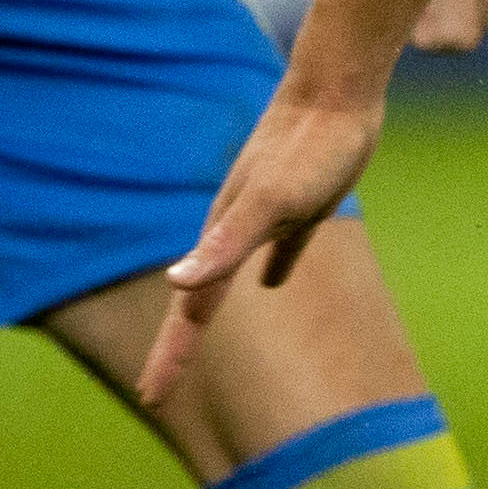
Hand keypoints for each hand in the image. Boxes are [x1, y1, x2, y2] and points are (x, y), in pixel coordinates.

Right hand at [136, 81, 386, 408]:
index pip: (189, 313)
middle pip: (198, 303)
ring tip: (196, 337)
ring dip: (209, 311)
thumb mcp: (271, 202)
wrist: (337, 92)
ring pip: (229, 278)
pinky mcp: (303, 202)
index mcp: (223, 239)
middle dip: (176, 348)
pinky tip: (274, 281)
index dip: (171, 357)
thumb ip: (225, 244)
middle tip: (154, 391)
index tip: (150, 397)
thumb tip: (176, 283)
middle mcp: (235, 231)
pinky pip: (280, 249)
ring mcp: (267, 216)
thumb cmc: (309, 149)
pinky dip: (274, 268)